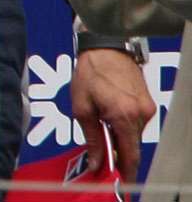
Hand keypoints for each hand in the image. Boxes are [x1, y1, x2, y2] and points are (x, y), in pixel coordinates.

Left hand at [71, 44, 153, 181]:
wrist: (106, 47)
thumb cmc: (90, 73)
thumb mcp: (82, 107)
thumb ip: (92, 137)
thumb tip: (95, 162)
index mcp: (123, 116)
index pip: (130, 155)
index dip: (127, 172)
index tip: (122, 184)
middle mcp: (141, 115)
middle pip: (133, 146)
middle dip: (120, 156)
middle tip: (105, 161)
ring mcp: (148, 108)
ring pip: (135, 135)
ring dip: (121, 138)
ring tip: (103, 131)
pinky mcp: (149, 103)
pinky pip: (137, 123)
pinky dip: (125, 126)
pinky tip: (110, 118)